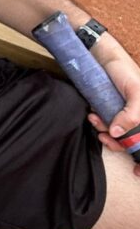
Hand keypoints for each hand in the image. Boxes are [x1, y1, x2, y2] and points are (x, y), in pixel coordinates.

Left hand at [87, 41, 139, 176]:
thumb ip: (131, 114)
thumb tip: (118, 134)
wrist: (103, 56)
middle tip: (105, 138)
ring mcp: (126, 115)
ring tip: (95, 120)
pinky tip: (93, 116)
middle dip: (119, 144)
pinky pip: (108, 126)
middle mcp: (139, 116)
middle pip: (134, 142)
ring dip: (106, 133)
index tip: (138, 173)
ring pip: (119, 136)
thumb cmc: (124, 70)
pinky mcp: (112, 111)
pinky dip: (101, 125)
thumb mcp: (134, 91)